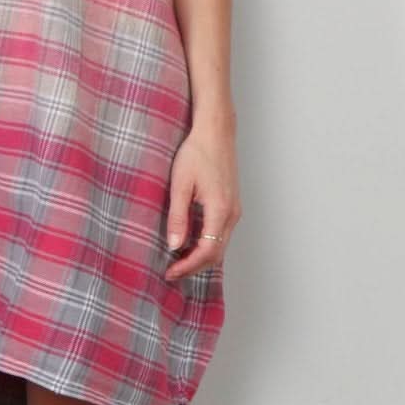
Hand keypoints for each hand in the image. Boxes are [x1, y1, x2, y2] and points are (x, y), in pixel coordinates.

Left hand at [164, 113, 240, 279]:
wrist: (216, 132)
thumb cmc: (197, 153)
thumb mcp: (180, 184)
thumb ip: (178, 217)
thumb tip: (174, 245)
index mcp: (220, 210)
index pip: (207, 251)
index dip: (188, 266)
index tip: (170, 272)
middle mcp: (232, 213)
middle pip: (216, 253)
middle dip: (194, 267)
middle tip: (171, 272)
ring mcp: (234, 209)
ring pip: (220, 245)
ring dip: (200, 257)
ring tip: (177, 261)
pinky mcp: (231, 205)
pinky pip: (221, 234)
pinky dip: (207, 245)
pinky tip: (190, 243)